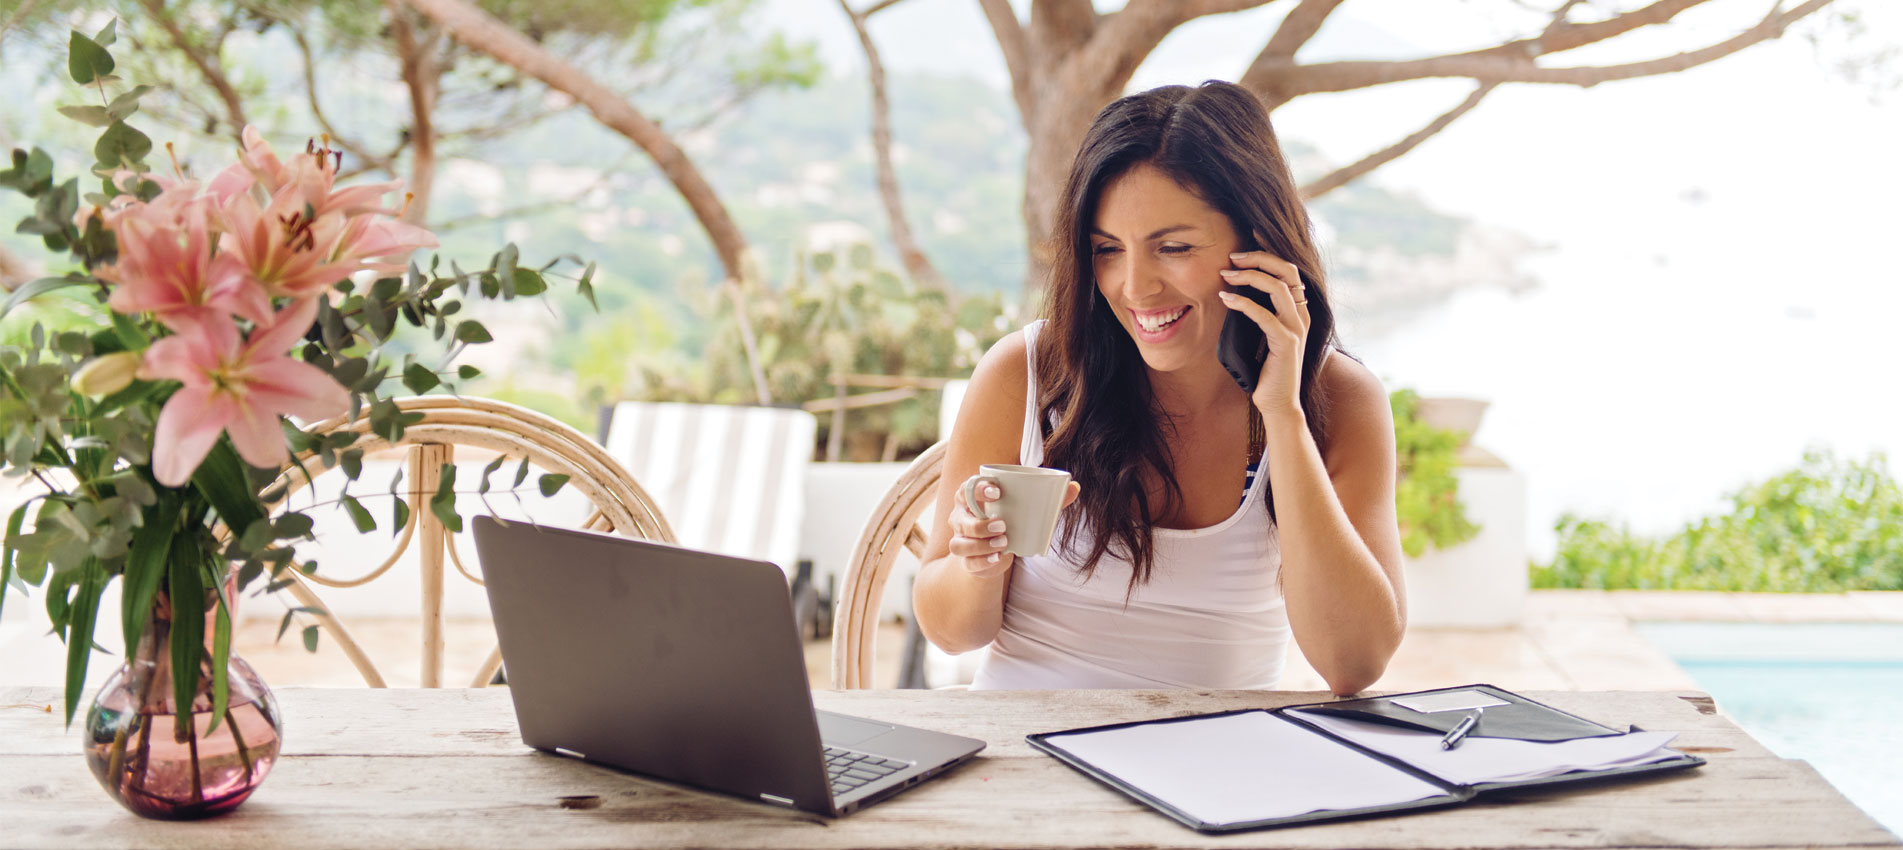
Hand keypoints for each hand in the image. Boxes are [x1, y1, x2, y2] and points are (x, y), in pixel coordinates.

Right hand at [949, 475, 1081, 577]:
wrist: (1000, 549)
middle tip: (1002, 525)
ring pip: (958, 543)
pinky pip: (967, 562)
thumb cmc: (1013, 520)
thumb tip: (1075, 487)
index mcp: (973, 498)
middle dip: (979, 523)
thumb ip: (1050, 499)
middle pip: (959, 517)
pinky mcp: (967, 560)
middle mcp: (961, 518)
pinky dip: (981, 561)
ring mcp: (962, 540)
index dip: (978, 489)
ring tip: (1003, 543)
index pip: (966, 488)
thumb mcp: (1029, 509)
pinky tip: (997, 558)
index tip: (997, 492)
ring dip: (979, 544)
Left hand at [1217, 249, 1309, 415]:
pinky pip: (1264, 315)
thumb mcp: (1260, 336)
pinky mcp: (1286, 343)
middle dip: (1260, 257)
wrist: (1278, 403)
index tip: (1250, 238)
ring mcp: (1296, 329)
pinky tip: (1226, 298)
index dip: (1271, 252)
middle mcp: (1302, 316)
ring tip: (1226, 274)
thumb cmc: (1265, 372)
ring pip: (1278, 288)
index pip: (1289, 271)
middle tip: (1233, 255)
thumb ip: (1256, 314)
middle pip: (1287, 271)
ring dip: (1249, 276)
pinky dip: (1243, 303)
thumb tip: (1232, 291)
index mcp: (1298, 311)